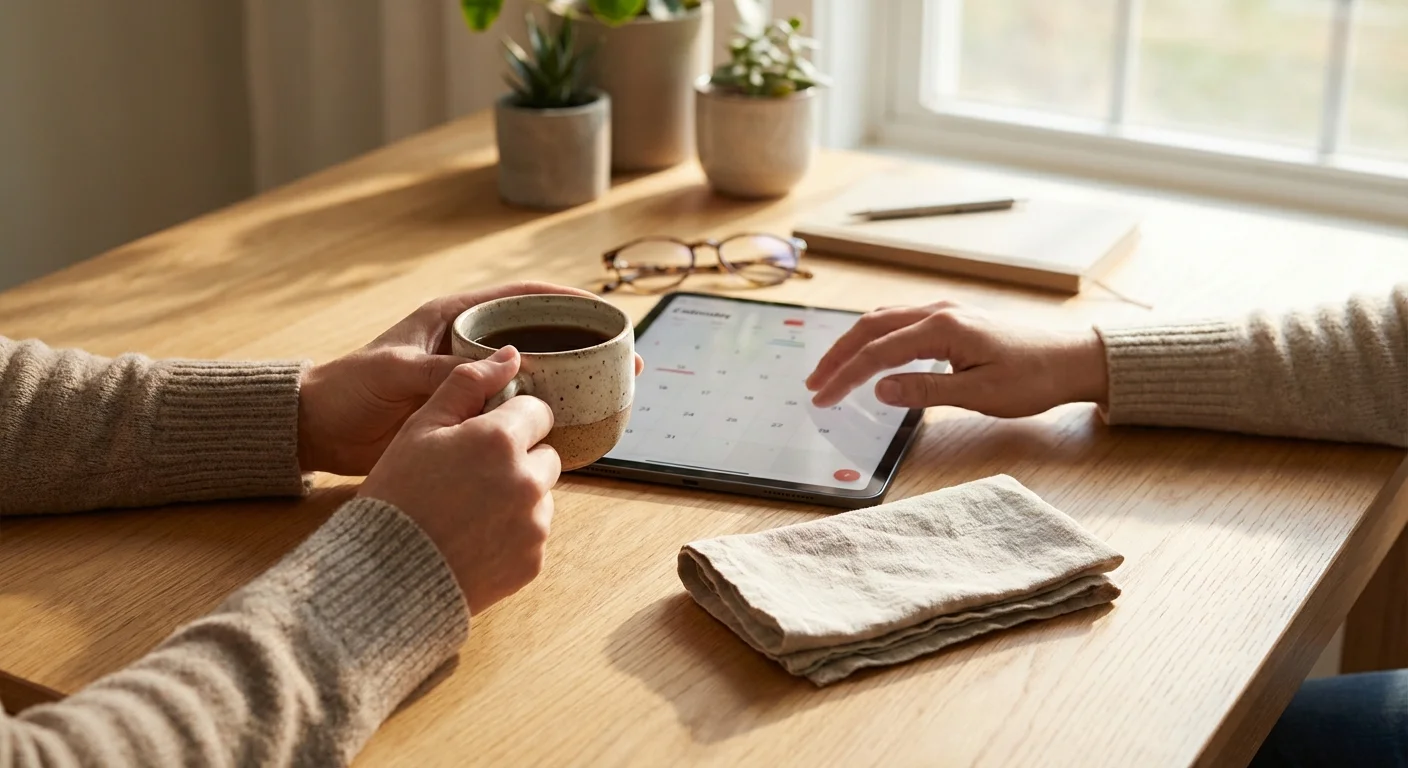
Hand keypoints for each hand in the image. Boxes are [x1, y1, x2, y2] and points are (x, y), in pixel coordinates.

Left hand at [297, 281, 634, 475]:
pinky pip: (515, 413)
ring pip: (533, 377)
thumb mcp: (396, 371)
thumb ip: (446, 368)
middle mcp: (469, 346)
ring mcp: (471, 382)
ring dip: (570, 383)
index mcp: (453, 317)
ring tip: (613, 394)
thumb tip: (507, 365)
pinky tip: (573, 433)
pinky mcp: (467, 416)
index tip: (601, 309)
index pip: (520, 297)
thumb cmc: (349, 388)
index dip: (563, 299)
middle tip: (623, 358)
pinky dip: (543, 419)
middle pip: (538, 336)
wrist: (319, 429)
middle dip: (582, 343)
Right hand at [359, 347, 558, 613]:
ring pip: (541, 496)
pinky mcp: (533, 562)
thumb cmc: (396, 494)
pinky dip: (511, 535)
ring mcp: (534, 525)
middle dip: (518, 459)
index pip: (537, 412)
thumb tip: (511, 354)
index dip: (511, 420)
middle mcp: (527, 481)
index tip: (483, 437)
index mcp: (500, 440)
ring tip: (468, 511)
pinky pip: (532, 535)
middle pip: (545, 455)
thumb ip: (466, 383)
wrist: (383, 578)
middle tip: (472, 476)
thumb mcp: (420, 428)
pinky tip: (473, 539)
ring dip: (516, 497)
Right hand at [805, 302, 1108, 417]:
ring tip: (831, 370)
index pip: (878, 353)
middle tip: (814, 384)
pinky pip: (900, 321)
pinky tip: (869, 354)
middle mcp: (939, 311)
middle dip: (838, 355)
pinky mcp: (952, 319)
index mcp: (943, 328)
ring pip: (883, 320)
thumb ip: (926, 390)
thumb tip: (879, 389)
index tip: (822, 398)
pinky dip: (874, 337)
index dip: (845, 376)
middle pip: (870, 327)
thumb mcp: (979, 395)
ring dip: (853, 344)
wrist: (1071, 359)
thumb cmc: (1032, 378)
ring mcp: (945, 311)